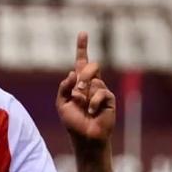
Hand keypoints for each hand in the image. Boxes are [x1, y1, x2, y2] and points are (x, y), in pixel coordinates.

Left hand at [56, 31, 114, 147]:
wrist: (85, 137)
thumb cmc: (73, 122)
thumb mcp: (61, 103)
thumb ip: (64, 87)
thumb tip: (72, 73)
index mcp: (79, 83)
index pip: (81, 62)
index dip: (82, 48)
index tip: (83, 33)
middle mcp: (91, 84)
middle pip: (91, 66)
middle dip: (84, 75)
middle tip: (78, 91)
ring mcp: (101, 91)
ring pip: (95, 81)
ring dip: (85, 95)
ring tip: (84, 108)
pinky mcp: (109, 99)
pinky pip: (101, 92)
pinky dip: (93, 102)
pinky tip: (92, 112)